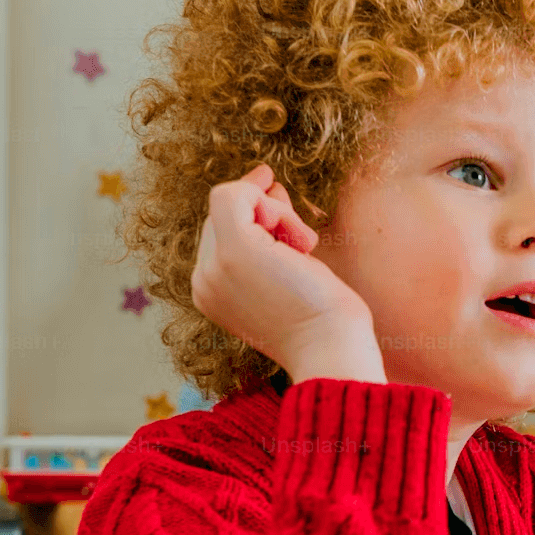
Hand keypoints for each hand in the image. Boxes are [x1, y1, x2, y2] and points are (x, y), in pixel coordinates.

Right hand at [189, 164, 384, 382]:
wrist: (331, 350)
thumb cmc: (323, 321)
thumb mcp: (289, 275)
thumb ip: (273, 238)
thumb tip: (266, 184)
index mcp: (212, 295)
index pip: (220, 235)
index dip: (254, 220)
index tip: (287, 223)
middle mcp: (203, 282)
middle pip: (225, 215)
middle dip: (266, 213)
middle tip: (302, 241)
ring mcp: (214, 266)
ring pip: (230, 201)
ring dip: (276, 213)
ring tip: (303, 250)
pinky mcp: (234, 249)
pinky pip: (235, 194)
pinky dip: (274, 207)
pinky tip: (299, 242)